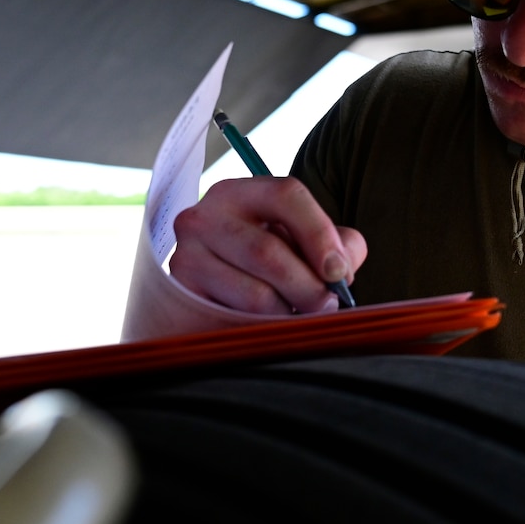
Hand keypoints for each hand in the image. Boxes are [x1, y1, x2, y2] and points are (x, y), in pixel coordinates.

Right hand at [170, 177, 367, 314]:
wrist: (212, 297)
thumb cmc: (266, 265)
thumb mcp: (303, 243)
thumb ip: (338, 245)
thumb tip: (341, 270)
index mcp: (239, 193)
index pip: (285, 196)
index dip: (319, 234)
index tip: (339, 272)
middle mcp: (204, 217)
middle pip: (268, 252)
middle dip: (309, 287)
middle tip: (327, 305)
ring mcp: (186, 256)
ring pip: (256, 295)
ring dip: (288, 313)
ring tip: (296, 316)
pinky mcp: (183, 297)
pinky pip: (237, 321)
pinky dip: (263, 329)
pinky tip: (266, 325)